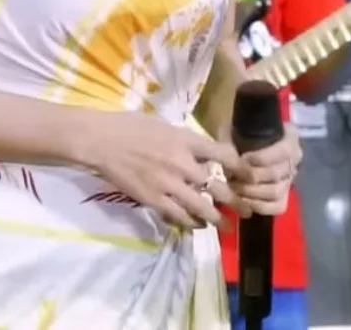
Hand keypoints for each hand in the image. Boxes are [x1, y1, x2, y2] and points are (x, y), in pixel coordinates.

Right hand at [82, 112, 244, 230]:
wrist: (100, 140)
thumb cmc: (130, 126)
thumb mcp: (166, 125)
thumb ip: (187, 141)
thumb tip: (204, 151)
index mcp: (186, 140)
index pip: (224, 155)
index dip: (241, 168)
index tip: (250, 176)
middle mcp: (182, 163)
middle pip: (218, 187)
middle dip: (236, 201)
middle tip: (247, 211)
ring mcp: (168, 184)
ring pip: (201, 207)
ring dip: (216, 219)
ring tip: (226, 225)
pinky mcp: (152, 199)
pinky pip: (177, 216)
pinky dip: (190, 222)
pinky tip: (197, 225)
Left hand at [229, 125, 301, 216]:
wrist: (240, 145)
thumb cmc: (237, 133)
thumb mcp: (233, 129)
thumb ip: (231, 140)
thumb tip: (229, 160)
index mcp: (289, 137)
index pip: (282, 152)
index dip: (261, 158)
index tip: (241, 159)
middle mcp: (295, 159)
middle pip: (277, 174)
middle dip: (251, 178)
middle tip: (232, 177)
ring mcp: (290, 180)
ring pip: (276, 192)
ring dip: (252, 192)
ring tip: (235, 187)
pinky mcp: (284, 198)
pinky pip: (277, 206)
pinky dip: (259, 206)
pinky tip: (243, 200)